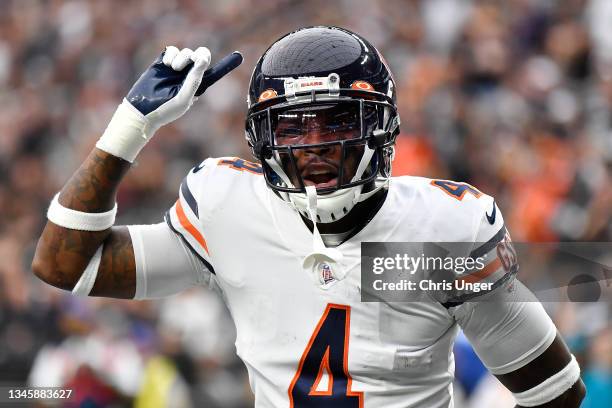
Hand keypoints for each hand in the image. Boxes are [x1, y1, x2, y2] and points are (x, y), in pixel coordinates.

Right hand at [96, 46, 242, 161]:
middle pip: (201, 56)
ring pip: (187, 52)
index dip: (227, 64)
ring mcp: (176, 68)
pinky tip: (167, 65)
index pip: (214, 72)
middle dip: (198, 56)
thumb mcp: (184, 97)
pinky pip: (173, 50)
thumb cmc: (165, 109)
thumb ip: (195, 79)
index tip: (238, 56)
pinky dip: (171, 55)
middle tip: (194, 61)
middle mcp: (189, 75)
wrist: (142, 109)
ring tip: (174, 69)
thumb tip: (203, 60)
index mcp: (198, 85)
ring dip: (182, 58)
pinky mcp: (163, 62)